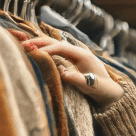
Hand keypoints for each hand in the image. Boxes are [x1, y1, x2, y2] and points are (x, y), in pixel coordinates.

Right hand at [9, 32, 124, 108]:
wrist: (112, 93)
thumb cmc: (104, 90)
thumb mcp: (93, 87)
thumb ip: (79, 80)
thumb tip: (63, 74)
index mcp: (83, 55)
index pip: (61, 47)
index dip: (47, 49)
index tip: (34, 52)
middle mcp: (78, 52)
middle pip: (55, 43)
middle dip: (39, 43)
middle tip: (23, 45)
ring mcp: (74, 56)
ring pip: (54, 46)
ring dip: (39, 45)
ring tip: (23, 46)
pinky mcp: (71, 62)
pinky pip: (55, 53)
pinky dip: (43, 51)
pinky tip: (32, 53)